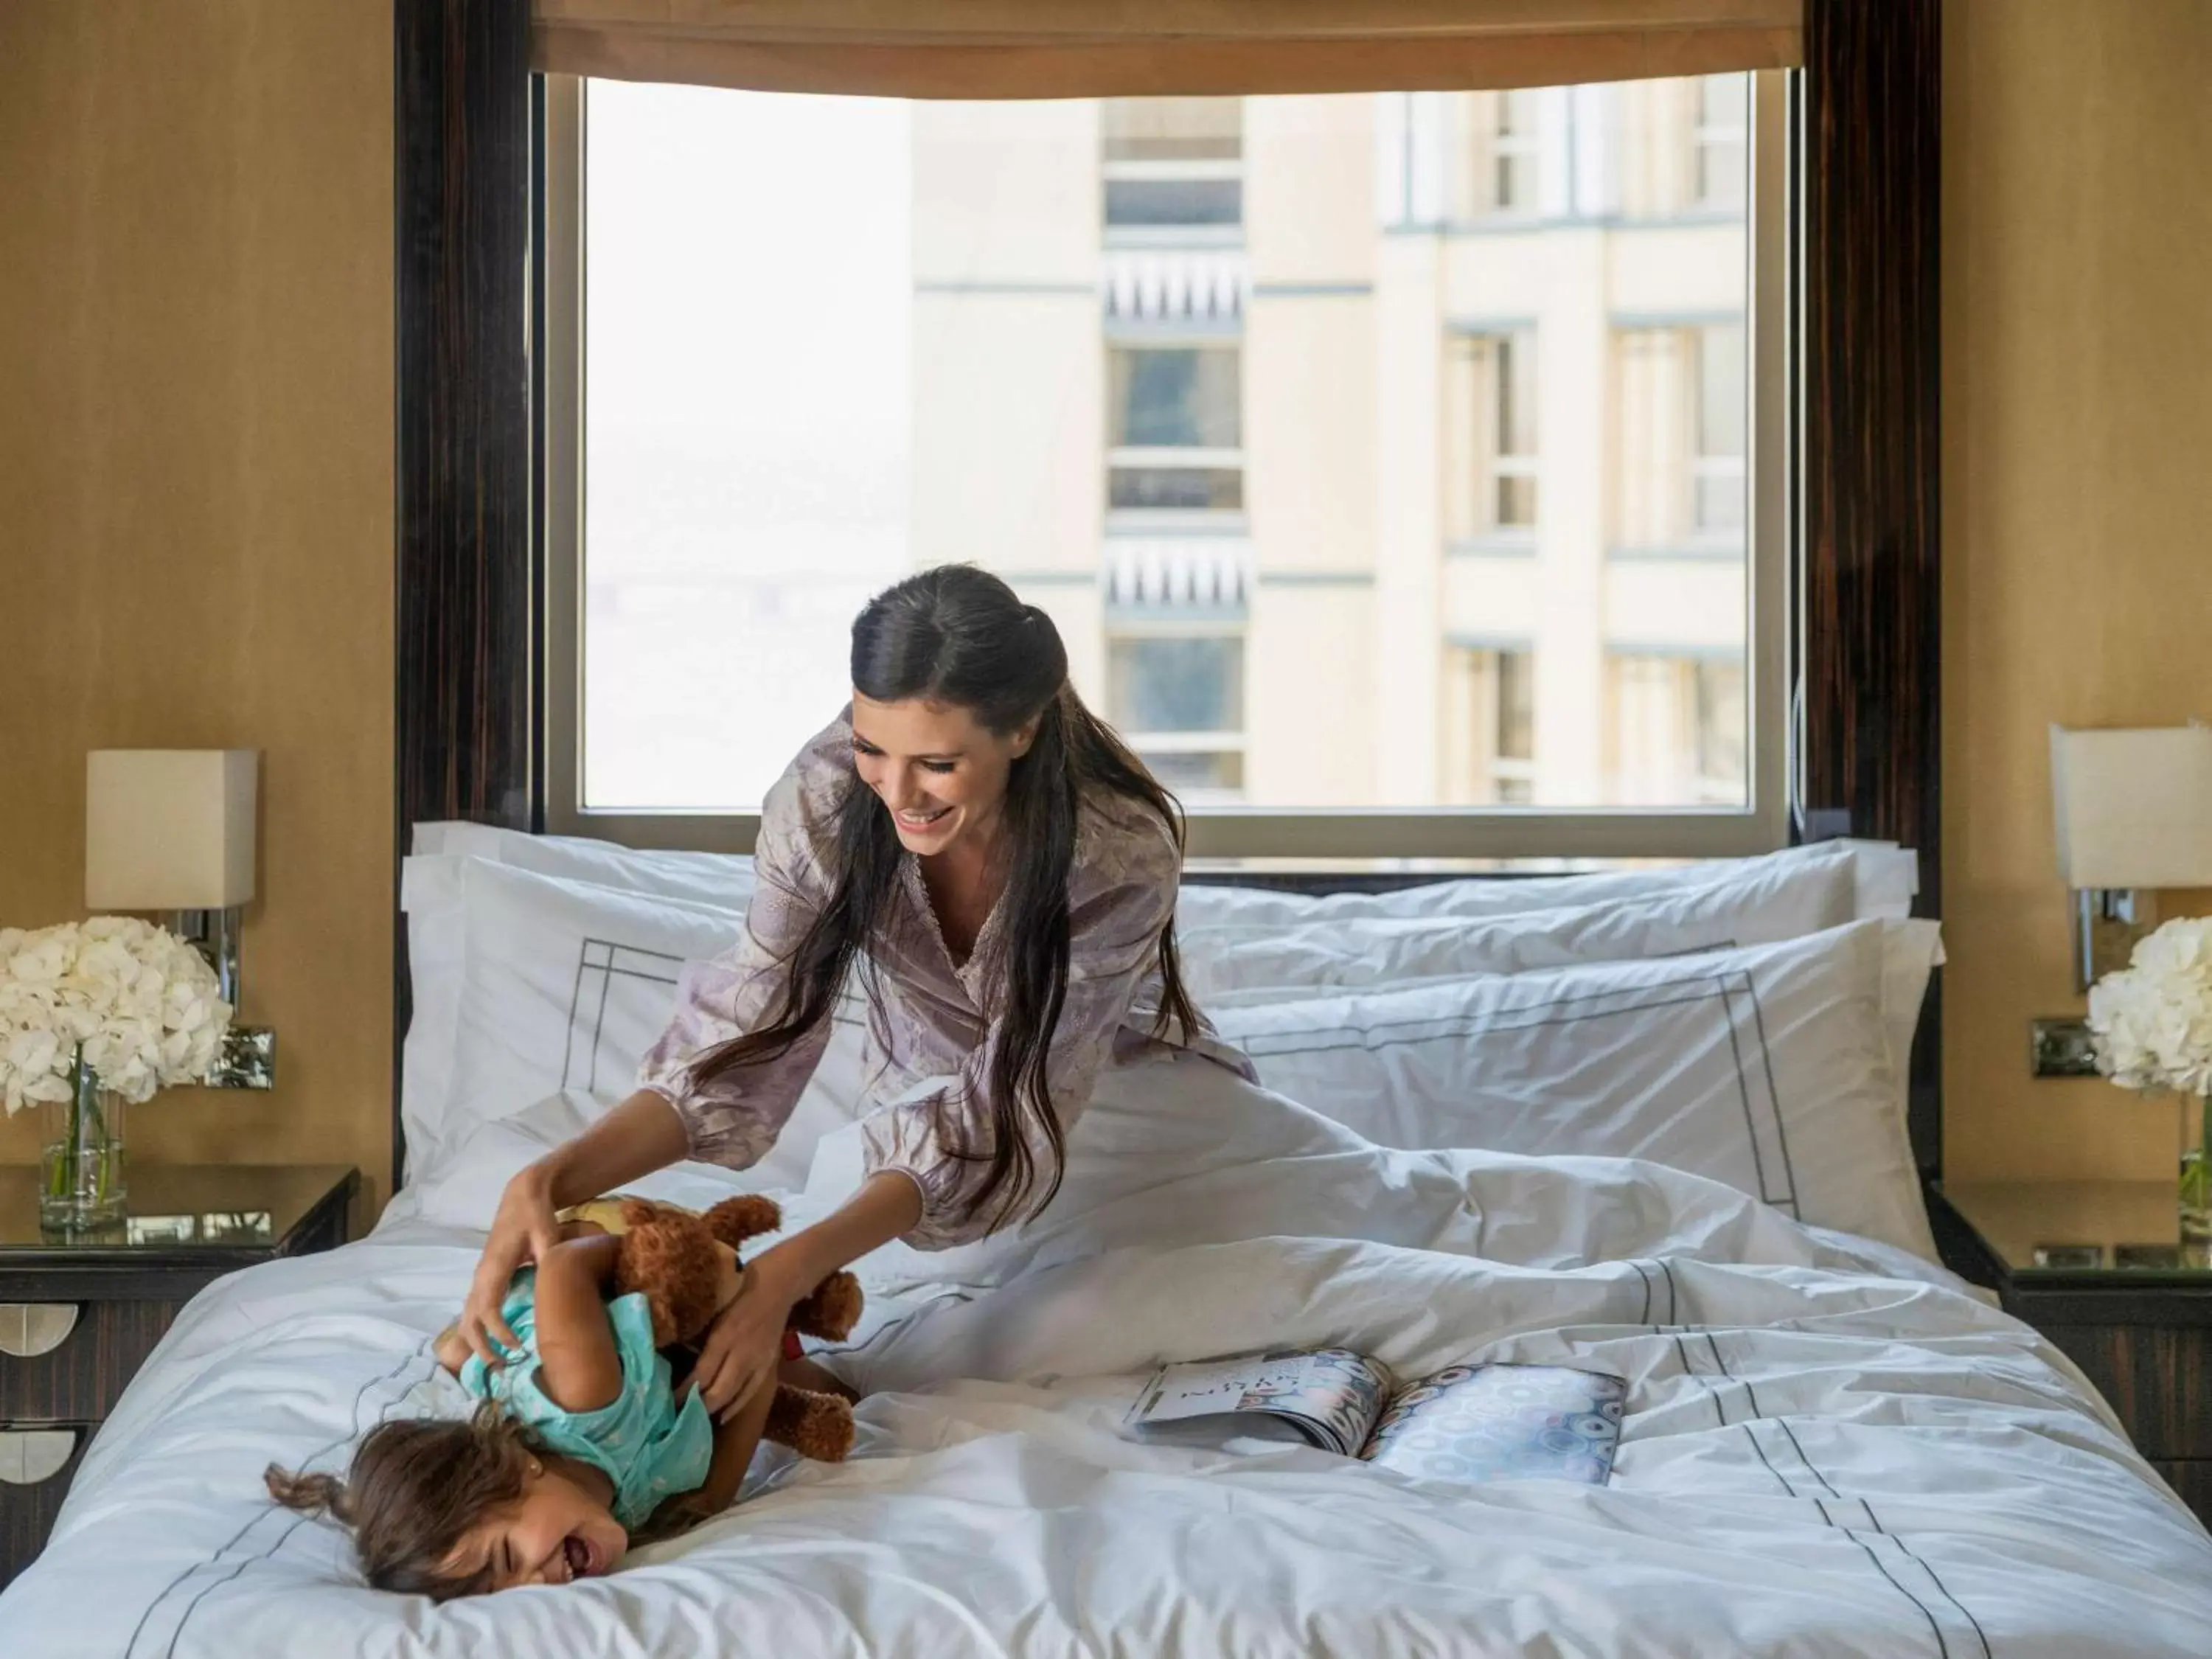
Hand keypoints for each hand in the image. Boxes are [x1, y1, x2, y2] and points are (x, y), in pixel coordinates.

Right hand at [459, 1164, 562, 1366]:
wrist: (522, 1196)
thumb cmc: (535, 1214)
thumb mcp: (546, 1232)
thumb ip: (549, 1256)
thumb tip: (556, 1281)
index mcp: (494, 1267)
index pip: (487, 1309)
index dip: (498, 1333)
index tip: (516, 1348)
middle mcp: (481, 1276)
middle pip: (469, 1321)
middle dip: (481, 1348)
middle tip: (502, 1369)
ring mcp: (480, 1278)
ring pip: (468, 1318)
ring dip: (478, 1343)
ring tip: (499, 1365)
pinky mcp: (485, 1279)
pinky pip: (475, 1311)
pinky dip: (480, 1331)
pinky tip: (495, 1345)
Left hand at [686, 1260, 801, 1421]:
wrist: (779, 1283)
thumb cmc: (739, 1286)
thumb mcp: (714, 1305)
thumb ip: (698, 1329)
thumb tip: (672, 1349)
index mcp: (725, 1335)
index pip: (701, 1373)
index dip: (683, 1392)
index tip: (665, 1403)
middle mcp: (742, 1352)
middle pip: (718, 1391)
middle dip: (696, 1407)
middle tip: (677, 1417)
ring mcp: (759, 1360)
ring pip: (734, 1395)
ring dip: (714, 1410)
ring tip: (694, 1420)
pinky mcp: (769, 1364)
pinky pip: (751, 1391)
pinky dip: (736, 1406)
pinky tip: (722, 1417)